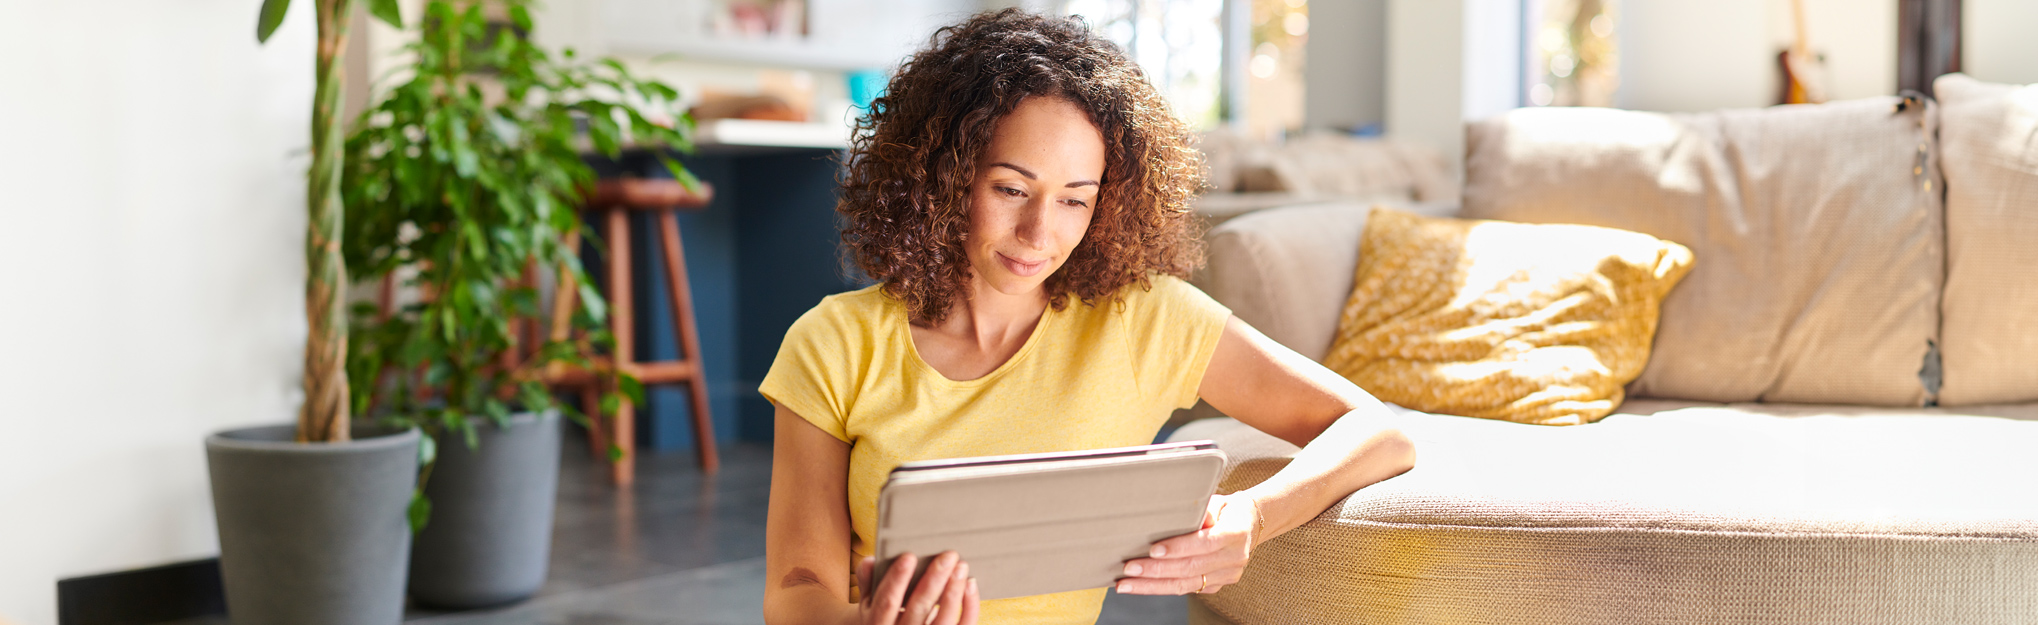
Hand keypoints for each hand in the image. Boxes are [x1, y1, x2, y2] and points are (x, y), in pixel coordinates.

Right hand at [856, 551, 979, 624]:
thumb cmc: (882, 614)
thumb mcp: (868, 602)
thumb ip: (868, 581)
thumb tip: (871, 561)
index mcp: (877, 623)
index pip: (887, 602)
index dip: (897, 580)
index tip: (909, 556)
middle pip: (918, 608)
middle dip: (934, 580)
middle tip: (948, 556)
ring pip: (943, 620)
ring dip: (954, 592)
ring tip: (961, 566)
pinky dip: (969, 606)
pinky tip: (969, 584)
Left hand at [1114, 494, 1257, 594]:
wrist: (1248, 525)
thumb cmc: (1225, 510)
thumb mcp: (1217, 501)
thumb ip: (1202, 509)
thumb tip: (1185, 514)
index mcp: (1235, 533)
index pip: (1204, 543)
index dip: (1178, 548)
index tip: (1152, 550)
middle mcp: (1234, 558)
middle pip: (1190, 568)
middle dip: (1156, 570)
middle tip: (1129, 568)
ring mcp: (1227, 575)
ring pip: (1185, 584)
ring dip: (1152, 585)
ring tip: (1126, 584)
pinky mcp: (1217, 585)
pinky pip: (1186, 589)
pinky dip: (1161, 588)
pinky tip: (1141, 585)